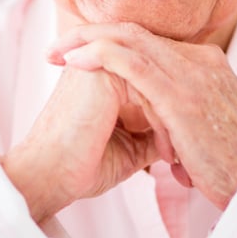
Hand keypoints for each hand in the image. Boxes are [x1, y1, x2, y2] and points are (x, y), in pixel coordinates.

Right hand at [0, 62, 168, 224]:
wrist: (49, 176)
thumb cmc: (82, 165)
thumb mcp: (130, 146)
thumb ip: (153, 130)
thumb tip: (183, 133)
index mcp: (104, 74)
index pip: (154, 81)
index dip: (171, 114)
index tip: (179, 151)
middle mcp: (103, 61)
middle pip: (159, 79)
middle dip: (177, 116)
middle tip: (187, 154)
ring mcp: (102, 61)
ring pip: (159, 84)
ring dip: (173, 122)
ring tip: (175, 157)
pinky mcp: (104, 70)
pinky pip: (151, 89)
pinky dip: (163, 122)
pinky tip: (165, 153)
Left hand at [48, 22, 236, 208]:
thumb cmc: (233, 168)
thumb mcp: (207, 130)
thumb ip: (183, 117)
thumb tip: (162, 132)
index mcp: (206, 65)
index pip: (149, 43)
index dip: (109, 45)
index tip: (75, 56)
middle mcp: (200, 61)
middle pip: (134, 33)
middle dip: (88, 35)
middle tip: (54, 47)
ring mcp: (192, 74)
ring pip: (128, 40)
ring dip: (85, 41)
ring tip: (54, 51)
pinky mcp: (181, 94)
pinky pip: (132, 62)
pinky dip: (99, 56)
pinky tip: (73, 62)